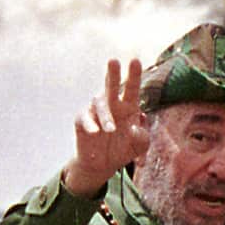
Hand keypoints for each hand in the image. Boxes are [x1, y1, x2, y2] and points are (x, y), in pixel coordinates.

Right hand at [64, 59, 149, 197]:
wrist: (104, 164)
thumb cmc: (124, 149)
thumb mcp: (139, 146)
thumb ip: (142, 137)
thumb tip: (135, 128)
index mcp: (129, 107)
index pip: (132, 88)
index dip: (134, 75)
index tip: (135, 60)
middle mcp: (112, 105)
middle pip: (112, 85)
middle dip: (113, 73)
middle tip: (114, 61)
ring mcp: (96, 111)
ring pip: (99, 104)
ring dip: (106, 116)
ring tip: (110, 130)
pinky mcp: (82, 120)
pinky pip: (85, 118)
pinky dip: (90, 124)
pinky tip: (95, 131)